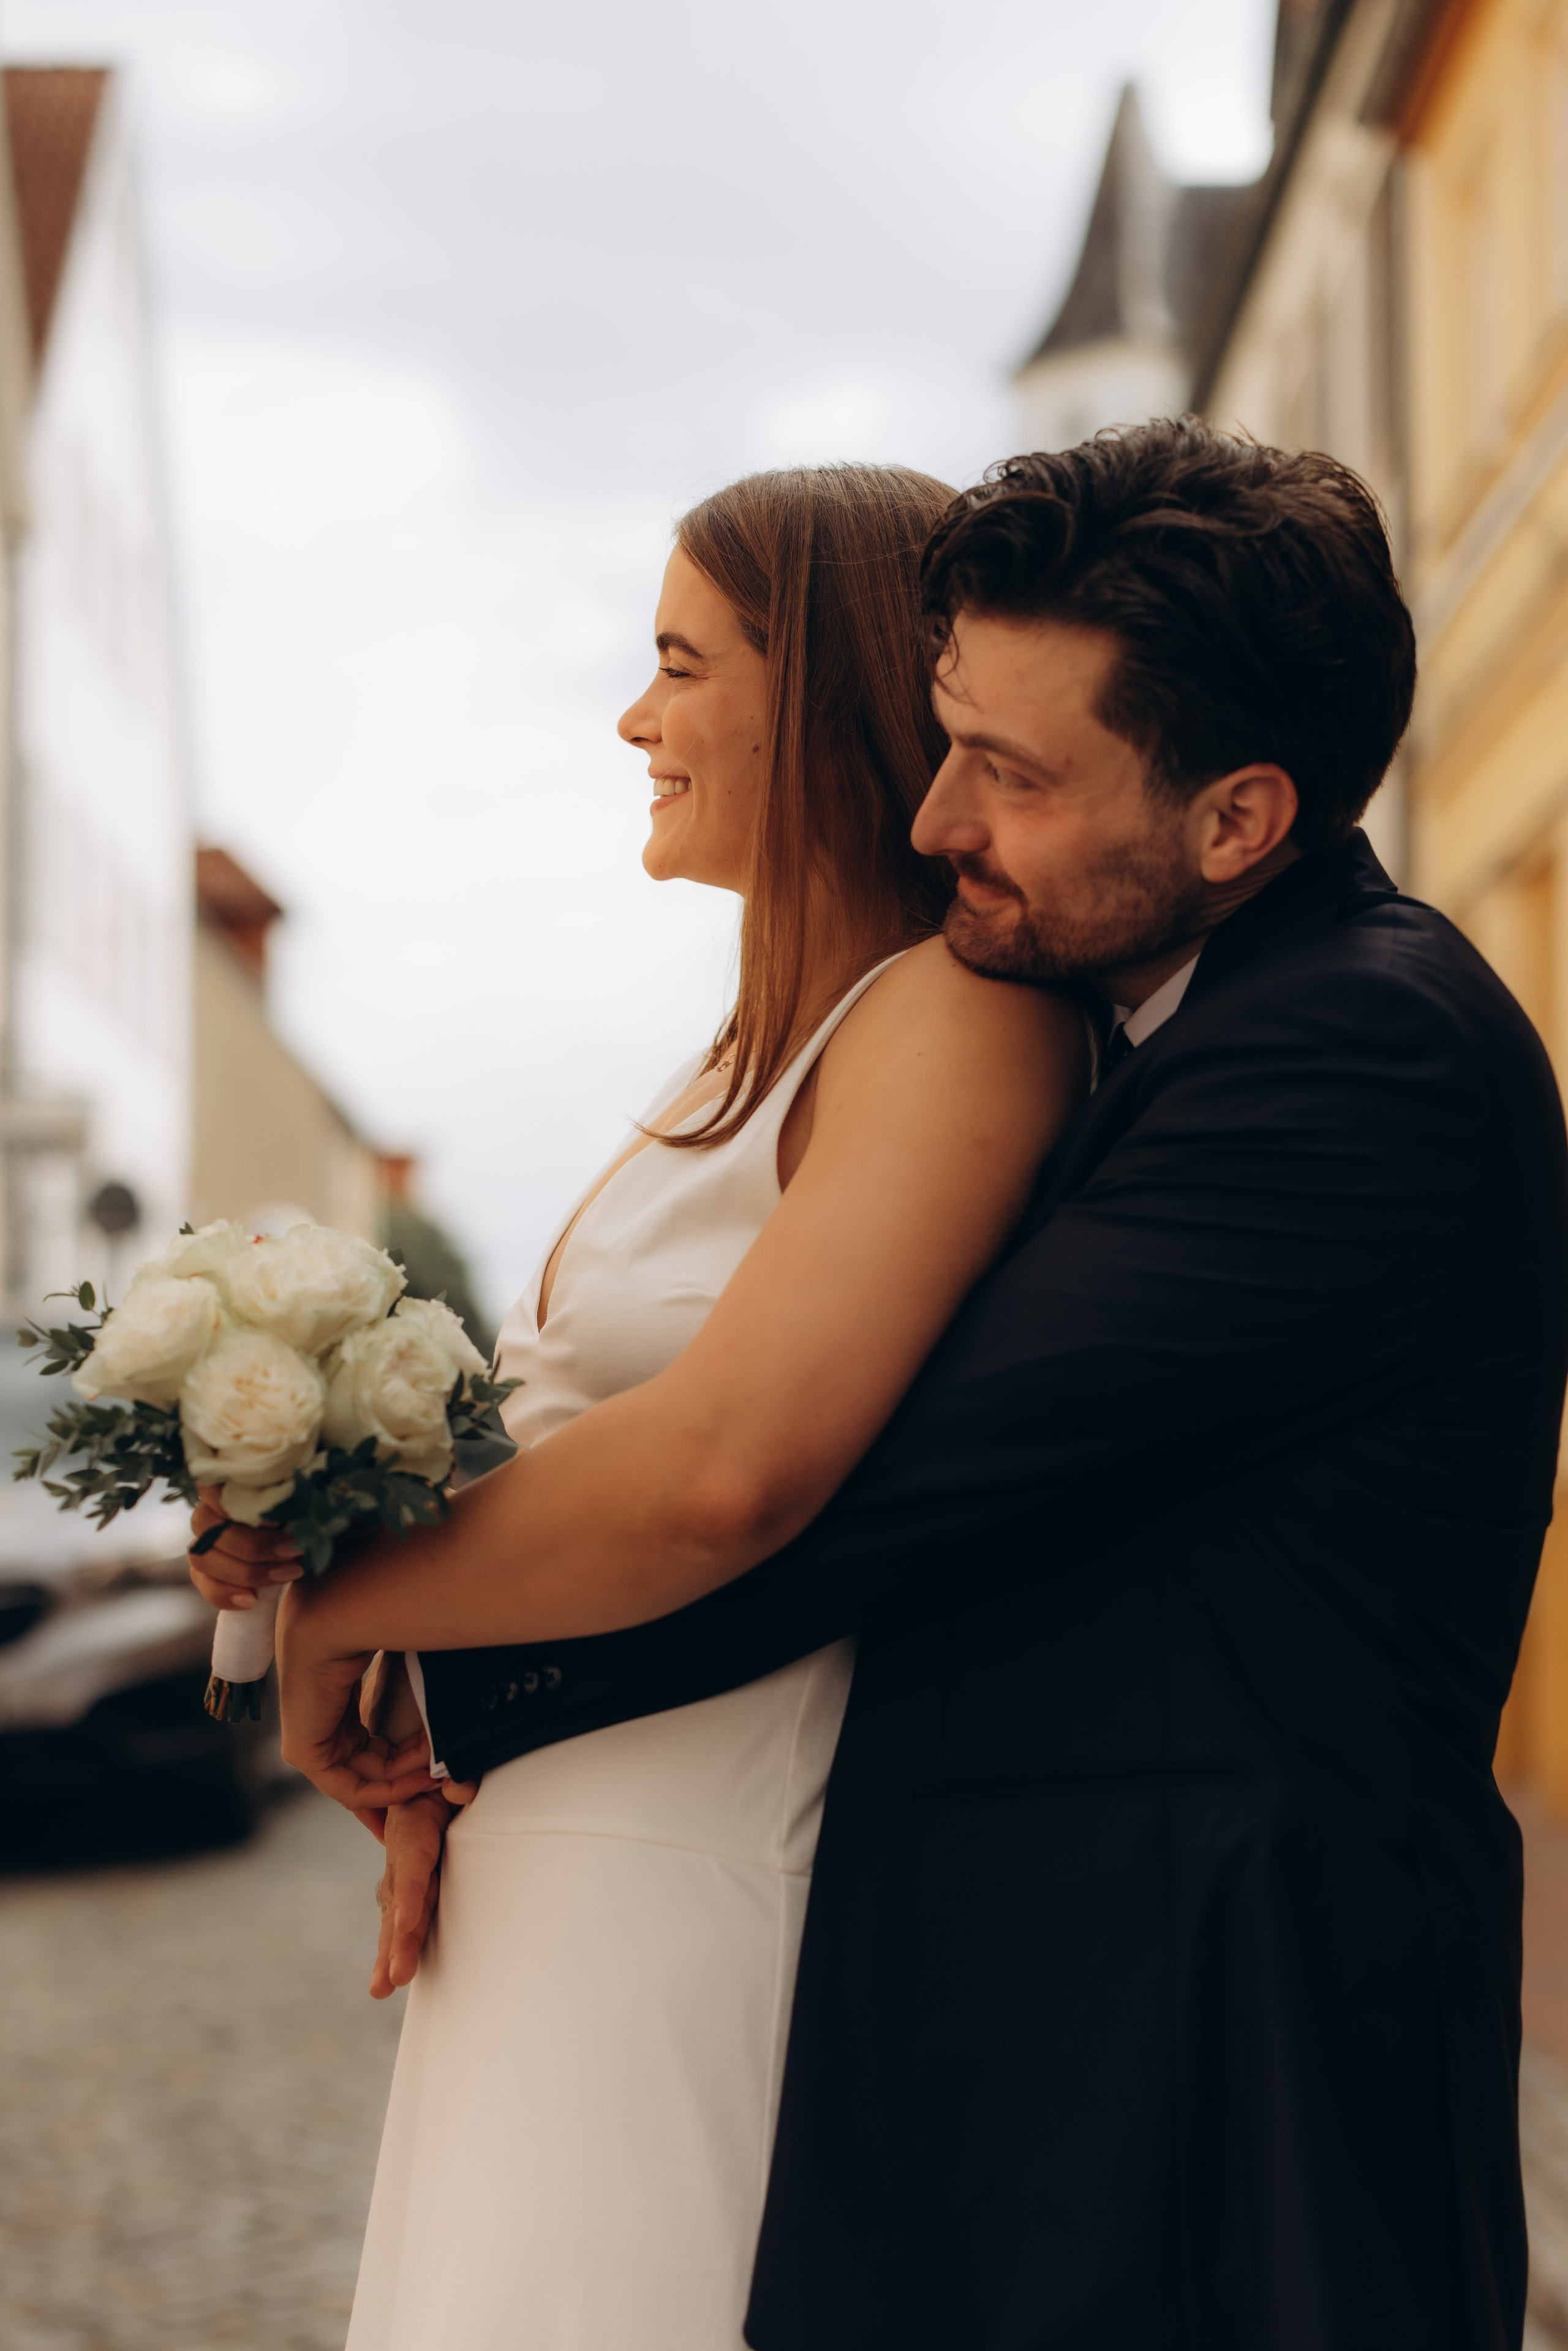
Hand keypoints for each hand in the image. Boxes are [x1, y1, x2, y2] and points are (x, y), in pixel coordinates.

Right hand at [188, 1486, 301, 1612]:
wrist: (304, 1552)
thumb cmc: (306, 1520)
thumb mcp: (304, 1508)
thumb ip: (292, 1504)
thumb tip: (293, 1511)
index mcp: (229, 1487)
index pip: (211, 1484)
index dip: (234, 1502)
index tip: (274, 1518)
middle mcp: (209, 1512)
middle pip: (208, 1525)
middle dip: (253, 1544)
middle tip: (292, 1552)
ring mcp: (203, 1544)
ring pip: (203, 1556)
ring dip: (246, 1571)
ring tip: (286, 1574)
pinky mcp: (205, 1574)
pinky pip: (205, 1586)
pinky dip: (226, 1595)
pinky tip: (252, 1601)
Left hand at [276, 1581, 439, 1811]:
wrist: (338, 1611)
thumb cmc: (373, 1622)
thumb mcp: (401, 1663)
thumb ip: (414, 1691)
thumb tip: (442, 1717)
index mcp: (335, 1694)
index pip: (366, 1747)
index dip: (404, 1766)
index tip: (437, 1777)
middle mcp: (319, 1717)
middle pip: (367, 1768)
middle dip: (408, 1782)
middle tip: (446, 1780)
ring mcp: (308, 1736)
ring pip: (364, 1779)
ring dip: (407, 1779)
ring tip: (440, 1769)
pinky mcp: (303, 1752)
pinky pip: (348, 1788)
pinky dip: (387, 1790)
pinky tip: (420, 1778)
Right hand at [370, 1786, 473, 1997]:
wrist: (432, 1765)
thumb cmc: (448, 1766)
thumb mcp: (454, 1762)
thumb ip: (458, 1773)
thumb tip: (460, 1790)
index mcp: (413, 1819)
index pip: (411, 1862)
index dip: (409, 1894)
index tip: (405, 1927)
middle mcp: (403, 1847)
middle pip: (399, 1897)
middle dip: (396, 1939)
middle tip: (393, 1979)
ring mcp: (405, 1865)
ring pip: (396, 1912)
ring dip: (391, 1950)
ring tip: (382, 1988)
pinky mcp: (413, 1878)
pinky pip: (403, 1912)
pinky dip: (397, 1943)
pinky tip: (391, 1976)